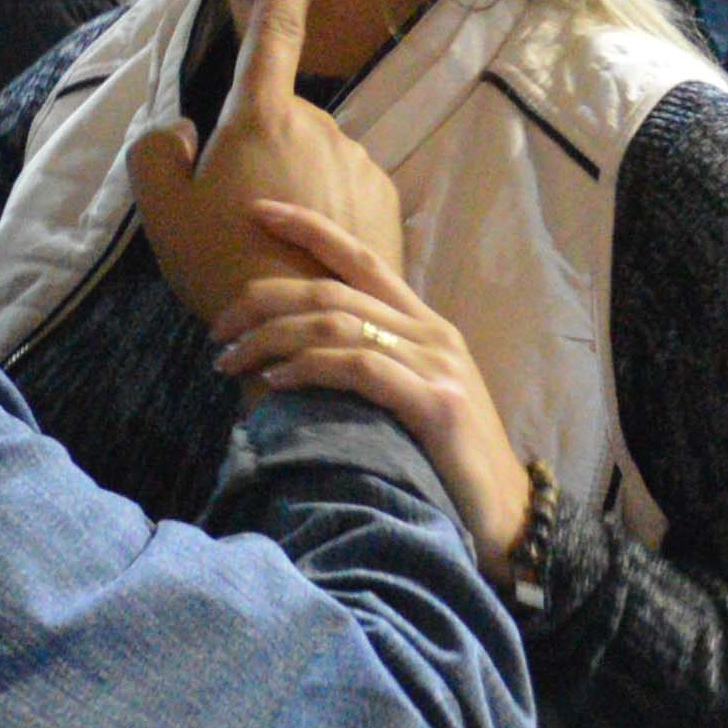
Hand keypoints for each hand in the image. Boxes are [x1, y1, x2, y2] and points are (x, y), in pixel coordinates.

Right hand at [127, 0, 414, 338]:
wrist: (305, 333)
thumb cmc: (223, 268)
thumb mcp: (162, 213)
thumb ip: (157, 153)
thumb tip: (180, 128)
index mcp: (261, 118)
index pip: (271, 31)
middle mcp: (319, 126)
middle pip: (279, 119)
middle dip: (259, 152)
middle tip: (234, 216)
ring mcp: (358, 161)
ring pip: (312, 157)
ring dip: (293, 186)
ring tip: (272, 247)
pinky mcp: (385, 199)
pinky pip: (344, 189)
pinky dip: (327, 212)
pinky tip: (308, 256)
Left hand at [206, 192, 533, 568]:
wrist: (509, 517)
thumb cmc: (448, 464)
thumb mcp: (409, 399)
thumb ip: (370, 367)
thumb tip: (294, 358)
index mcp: (426, 324)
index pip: (362, 257)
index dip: (308, 227)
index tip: (256, 211)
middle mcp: (433, 333)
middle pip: (332, 290)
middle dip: (263, 301)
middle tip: (218, 329)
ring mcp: (437, 364)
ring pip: (336, 324)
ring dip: (270, 339)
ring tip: (230, 362)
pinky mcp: (435, 402)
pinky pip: (357, 367)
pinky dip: (308, 368)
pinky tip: (274, 382)